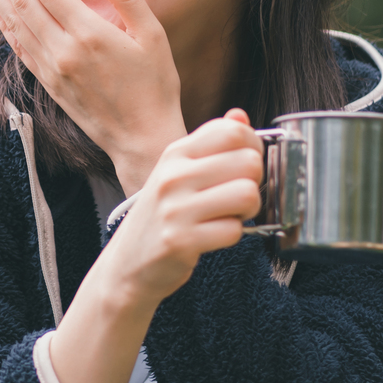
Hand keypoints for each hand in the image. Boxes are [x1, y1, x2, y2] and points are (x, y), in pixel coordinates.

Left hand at [0, 0, 185, 193]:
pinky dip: (2, 22)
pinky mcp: (47, 83)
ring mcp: (51, 69)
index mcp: (90, 34)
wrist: (141, 139)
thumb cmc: (155, 85)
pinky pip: (18, 45)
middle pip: (22, 1)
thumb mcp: (153, 35)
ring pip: (14, 22)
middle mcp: (63, 51)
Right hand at [44, 109, 264, 382]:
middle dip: (254, 183)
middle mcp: (173, 176)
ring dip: (247, 212)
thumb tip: (240, 116)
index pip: (233, 131)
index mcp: (174, 154)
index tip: (245, 166)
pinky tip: (213, 237)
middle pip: (249, 163)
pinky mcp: (181, 241)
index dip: (253, 148)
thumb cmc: (160, 217)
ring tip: (228, 217)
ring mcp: (175, 209)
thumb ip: (210, 144)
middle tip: (237, 198)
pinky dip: (232, 237)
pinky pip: (234, 231)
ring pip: (247, 195)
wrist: (127, 265)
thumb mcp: (177, 173)